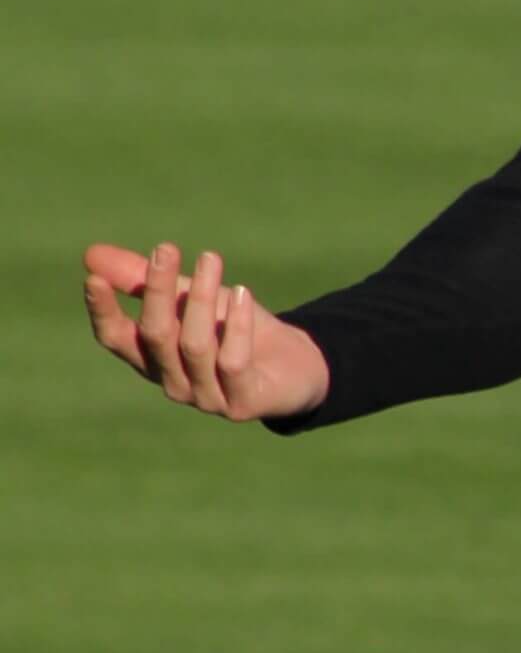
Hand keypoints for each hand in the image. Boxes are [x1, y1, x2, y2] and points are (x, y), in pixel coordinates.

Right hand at [83, 242, 328, 421]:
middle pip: (155, 335)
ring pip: (194, 346)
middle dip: (157, 290)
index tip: (94, 277)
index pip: (115, 338)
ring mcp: (205, 397)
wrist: (297, 365)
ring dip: (200, 298)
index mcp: (152, 359)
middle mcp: (172, 382)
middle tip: (165, 248)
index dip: (103, 311)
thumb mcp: (190, 297)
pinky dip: (237, 326)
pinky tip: (242, 294)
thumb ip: (145, 280)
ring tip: (211, 259)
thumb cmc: (233, 328)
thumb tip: (91, 253)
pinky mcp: (242, 403)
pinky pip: (233, 361)